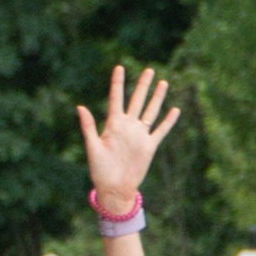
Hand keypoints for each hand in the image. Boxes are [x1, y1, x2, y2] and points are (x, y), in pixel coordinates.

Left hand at [78, 64, 177, 210]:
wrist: (115, 188)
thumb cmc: (100, 170)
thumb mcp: (92, 147)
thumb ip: (88, 127)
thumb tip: (80, 106)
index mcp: (113, 125)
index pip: (116, 98)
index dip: (118, 83)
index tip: (119, 67)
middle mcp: (128, 127)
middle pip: (137, 101)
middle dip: (143, 85)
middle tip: (149, 70)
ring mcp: (140, 135)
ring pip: (150, 111)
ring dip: (157, 98)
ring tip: (163, 83)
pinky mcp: (149, 146)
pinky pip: (161, 131)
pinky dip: (168, 121)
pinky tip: (175, 110)